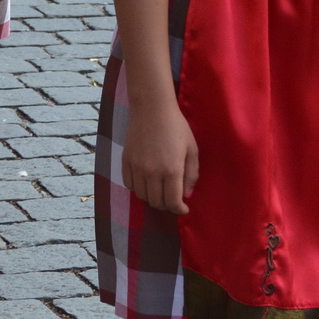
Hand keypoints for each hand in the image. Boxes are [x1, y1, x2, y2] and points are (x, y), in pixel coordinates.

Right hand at [123, 99, 198, 213]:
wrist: (152, 108)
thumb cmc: (176, 127)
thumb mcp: (192, 149)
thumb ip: (192, 175)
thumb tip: (186, 194)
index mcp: (172, 170)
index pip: (173, 202)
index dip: (179, 210)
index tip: (183, 209)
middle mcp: (152, 172)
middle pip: (156, 202)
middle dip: (167, 206)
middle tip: (173, 200)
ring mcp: (137, 167)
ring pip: (142, 196)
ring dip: (152, 198)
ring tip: (160, 191)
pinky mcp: (126, 161)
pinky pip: (129, 185)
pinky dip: (138, 189)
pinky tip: (147, 182)